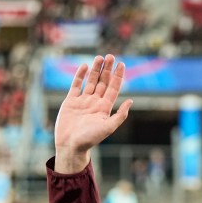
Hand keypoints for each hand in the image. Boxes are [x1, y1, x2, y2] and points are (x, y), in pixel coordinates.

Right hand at [53, 54, 132, 173]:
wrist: (70, 146)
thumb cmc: (90, 139)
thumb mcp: (107, 127)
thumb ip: (119, 115)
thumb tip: (130, 101)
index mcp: (104, 108)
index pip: (113, 88)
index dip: (118, 76)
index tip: (122, 64)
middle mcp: (94, 103)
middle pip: (103, 82)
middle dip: (107, 69)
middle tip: (111, 56)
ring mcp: (83, 101)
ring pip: (91, 82)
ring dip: (96, 70)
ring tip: (100, 57)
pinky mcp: (70, 101)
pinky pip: (76, 85)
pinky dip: (80, 76)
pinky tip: (85, 66)